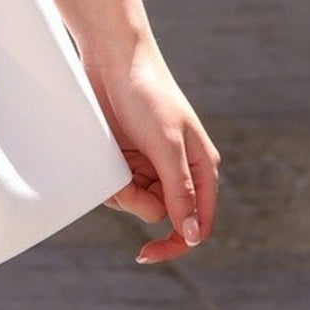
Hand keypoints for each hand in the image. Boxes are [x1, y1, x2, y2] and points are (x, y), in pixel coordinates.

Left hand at [79, 35, 220, 264]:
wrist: (112, 57)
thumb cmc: (147, 93)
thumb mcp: (166, 143)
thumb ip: (180, 189)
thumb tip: (193, 235)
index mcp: (202, 169)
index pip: (197, 224)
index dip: (176, 244)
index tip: (146, 253)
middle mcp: (179, 171)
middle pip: (161, 216)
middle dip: (138, 203)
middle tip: (123, 180)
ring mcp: (152, 164)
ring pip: (136, 202)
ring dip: (120, 189)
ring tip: (114, 158)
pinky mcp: (128, 157)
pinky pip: (119, 186)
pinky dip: (109, 178)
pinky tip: (106, 154)